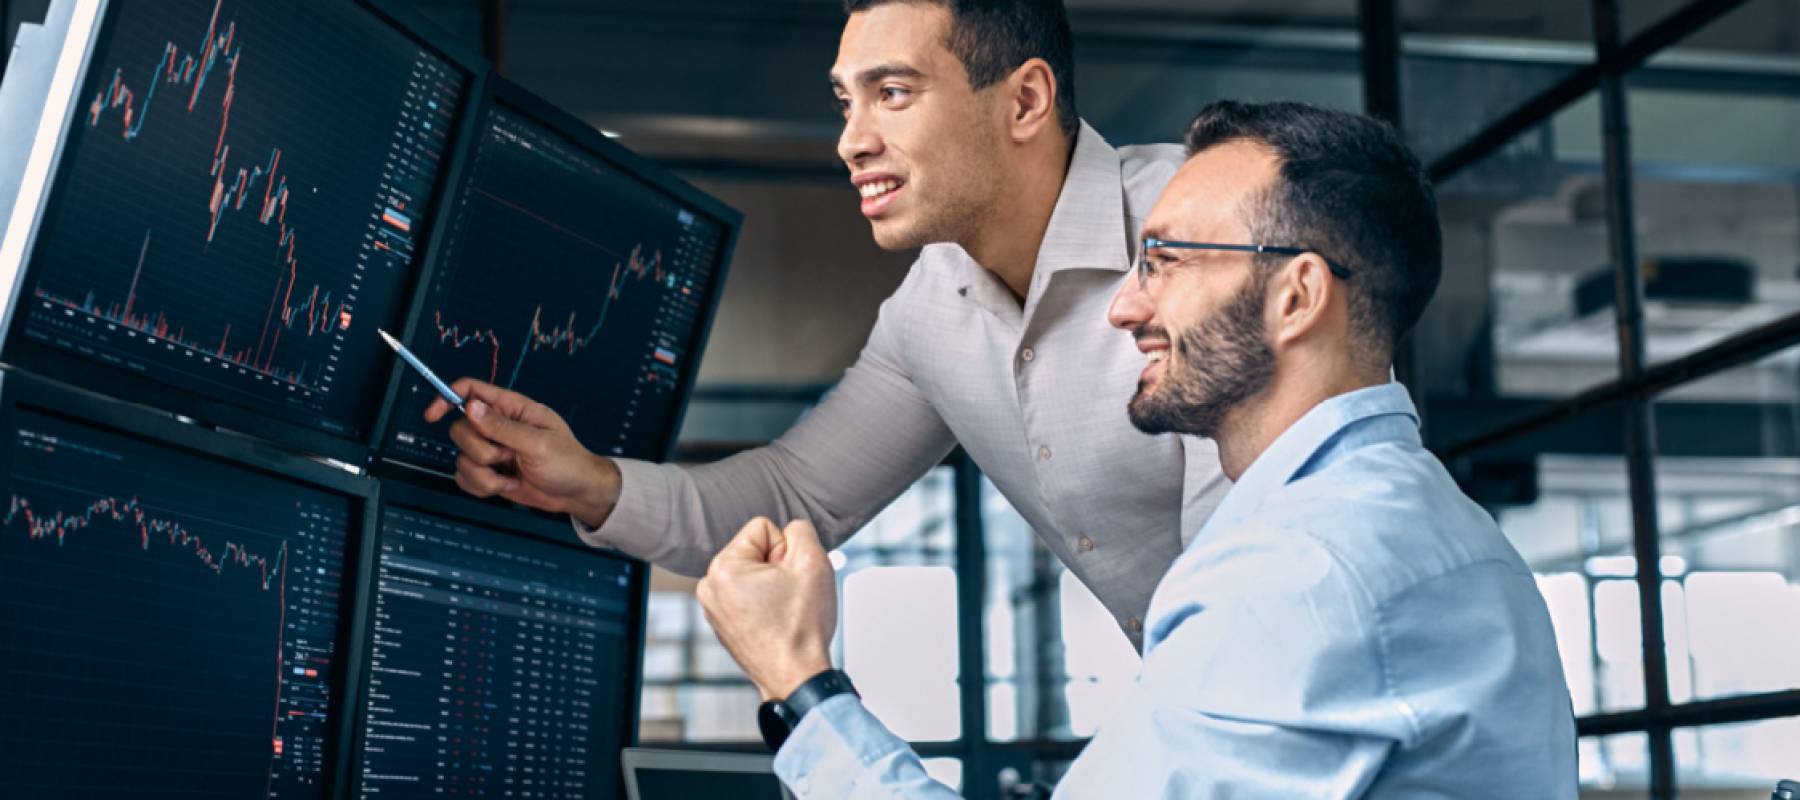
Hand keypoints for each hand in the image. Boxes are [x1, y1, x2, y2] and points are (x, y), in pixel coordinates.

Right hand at [425, 378, 620, 526]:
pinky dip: (482, 487)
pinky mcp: (488, 473)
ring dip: (485, 474)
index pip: (471, 390)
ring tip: (512, 475)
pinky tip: (506, 486)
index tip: (433, 415)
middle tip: (507, 457)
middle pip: (460, 429)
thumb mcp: (538, 442)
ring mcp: (492, 451)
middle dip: (480, 450)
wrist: (576, 494)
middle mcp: (498, 426)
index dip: (447, 397)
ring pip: (461, 458)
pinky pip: (464, 478)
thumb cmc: (567, 462)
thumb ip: (502, 426)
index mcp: (512, 408)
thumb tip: (471, 408)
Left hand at [697, 518, 837, 701]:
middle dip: (778, 567)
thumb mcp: (813, 561)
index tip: (789, 580)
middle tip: (789, 597)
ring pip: (755, 573)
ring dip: (774, 585)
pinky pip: (749, 595)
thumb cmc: (801, 629)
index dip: (786, 550)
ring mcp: (714, 607)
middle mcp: (710, 586)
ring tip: (783, 611)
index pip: (764, 529)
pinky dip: (765, 603)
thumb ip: (801, 530)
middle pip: (757, 551)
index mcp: (723, 567)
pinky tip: (776, 622)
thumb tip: (791, 531)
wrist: (796, 678)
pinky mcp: (723, 623)